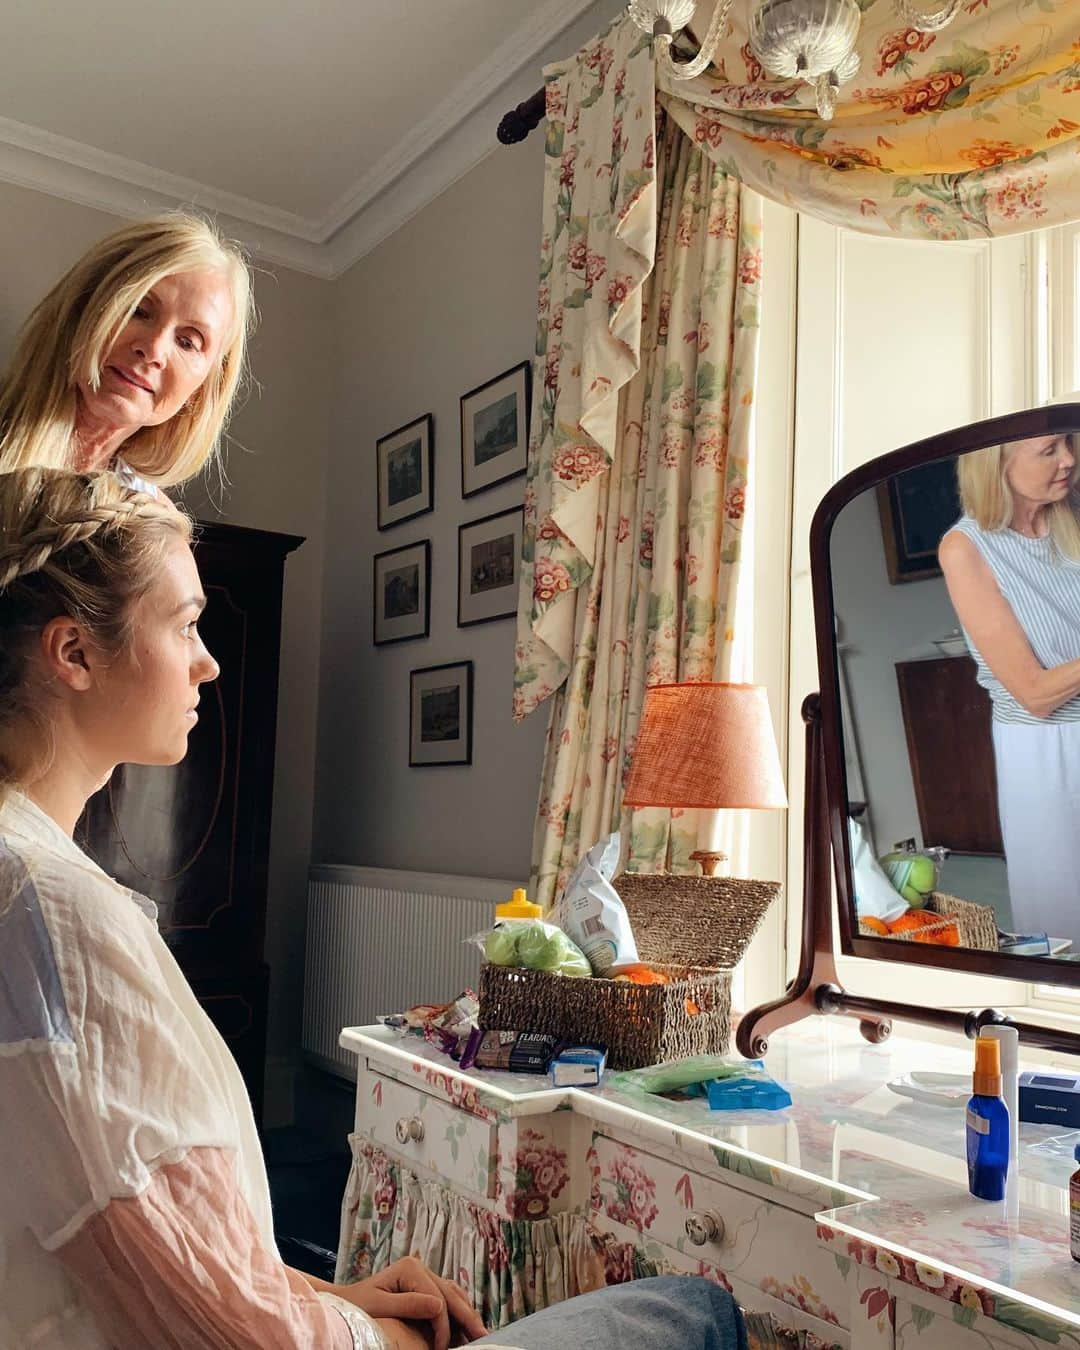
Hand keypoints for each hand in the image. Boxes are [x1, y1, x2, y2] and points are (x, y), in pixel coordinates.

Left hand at [339, 1256, 486, 1349]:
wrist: (345, 1304)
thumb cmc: (357, 1307)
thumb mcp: (378, 1306)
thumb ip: (408, 1305)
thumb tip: (439, 1307)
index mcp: (410, 1268)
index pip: (437, 1300)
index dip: (443, 1327)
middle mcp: (420, 1267)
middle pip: (451, 1294)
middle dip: (467, 1318)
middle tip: (483, 1338)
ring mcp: (424, 1275)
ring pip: (454, 1294)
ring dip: (467, 1313)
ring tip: (480, 1333)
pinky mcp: (424, 1286)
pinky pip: (449, 1295)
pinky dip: (459, 1308)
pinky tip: (467, 1322)